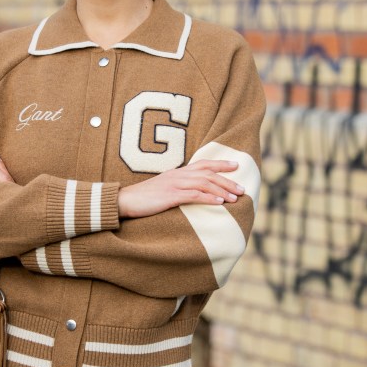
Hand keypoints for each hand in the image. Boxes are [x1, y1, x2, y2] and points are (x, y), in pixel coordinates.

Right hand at [118, 160, 241, 218]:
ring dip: (222, 190)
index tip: (236, 166)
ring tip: (235, 198)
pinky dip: (209, 198)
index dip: (220, 164)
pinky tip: (219, 203)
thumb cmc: (144, 198)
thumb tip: (193, 193)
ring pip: (204, 184)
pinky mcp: (170, 196)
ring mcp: (174, 184)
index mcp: (178, 172)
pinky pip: (194, 195)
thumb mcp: (164, 189)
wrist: (125, 200)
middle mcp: (178, 175)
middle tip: (242, 188)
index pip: (203, 164)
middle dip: (227, 180)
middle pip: (208, 173)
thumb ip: (178, 188)